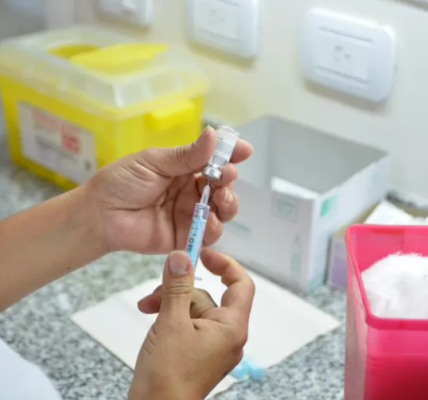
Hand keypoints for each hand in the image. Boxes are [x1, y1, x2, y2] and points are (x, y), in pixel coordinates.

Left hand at [86, 127, 252, 252]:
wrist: (100, 214)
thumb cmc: (122, 182)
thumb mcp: (155, 162)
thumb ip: (186, 155)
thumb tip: (214, 134)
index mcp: (183, 169)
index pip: (213, 161)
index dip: (230, 155)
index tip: (244, 150)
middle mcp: (190, 191)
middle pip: (222, 186)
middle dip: (229, 181)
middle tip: (226, 176)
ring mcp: (189, 214)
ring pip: (221, 210)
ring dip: (228, 203)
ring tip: (221, 197)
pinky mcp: (185, 236)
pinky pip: (208, 234)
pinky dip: (215, 227)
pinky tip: (211, 220)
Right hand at [129, 248, 254, 399]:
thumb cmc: (168, 376)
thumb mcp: (171, 322)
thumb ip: (177, 286)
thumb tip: (181, 257)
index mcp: (231, 327)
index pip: (241, 284)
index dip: (225, 264)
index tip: (203, 253)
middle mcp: (226, 335)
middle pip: (208, 295)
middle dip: (180, 288)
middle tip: (157, 290)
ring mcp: (211, 344)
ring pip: (194, 307)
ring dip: (170, 301)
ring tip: (147, 307)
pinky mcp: (197, 350)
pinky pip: (188, 321)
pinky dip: (170, 315)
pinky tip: (152, 315)